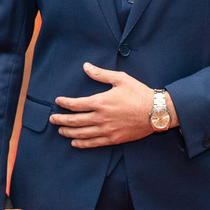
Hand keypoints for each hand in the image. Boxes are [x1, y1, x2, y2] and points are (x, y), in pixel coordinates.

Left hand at [50, 63, 170, 147]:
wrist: (156, 112)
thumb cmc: (139, 93)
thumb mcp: (120, 79)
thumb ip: (101, 74)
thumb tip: (86, 66)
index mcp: (100, 102)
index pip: (75, 104)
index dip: (64, 103)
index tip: (57, 101)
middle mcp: (100, 118)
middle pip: (74, 121)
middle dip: (60, 120)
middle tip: (52, 119)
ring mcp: (106, 130)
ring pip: (81, 134)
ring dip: (68, 132)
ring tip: (60, 131)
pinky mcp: (113, 139)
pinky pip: (93, 143)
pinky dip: (82, 143)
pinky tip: (75, 142)